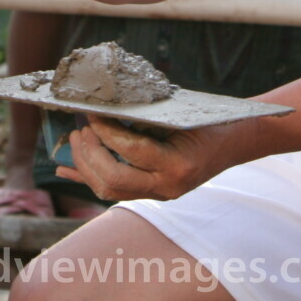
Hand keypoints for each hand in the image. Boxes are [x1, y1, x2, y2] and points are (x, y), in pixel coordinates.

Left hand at [55, 117, 233, 201]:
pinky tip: (65, 168)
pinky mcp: (152, 192)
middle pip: (114, 180)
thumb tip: (105, 107)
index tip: (93, 114)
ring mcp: (159, 193)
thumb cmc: (209, 122)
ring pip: (110, 190)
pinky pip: (113, 189)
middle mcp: (167, 186)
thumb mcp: (180, 116)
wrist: (234, 142)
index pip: (133, 151)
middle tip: (82, 129)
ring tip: (77, 138)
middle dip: (90, 154)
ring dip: (86, 164)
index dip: (107, 132)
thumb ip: (146, 118)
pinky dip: (87, 177)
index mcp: (178, 165)